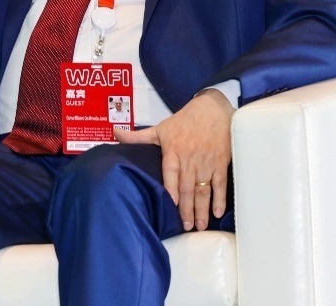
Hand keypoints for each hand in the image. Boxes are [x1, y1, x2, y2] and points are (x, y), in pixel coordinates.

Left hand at [115, 89, 234, 230]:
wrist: (212, 108)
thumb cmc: (184, 120)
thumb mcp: (160, 128)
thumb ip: (138, 137)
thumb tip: (114, 133)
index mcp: (173, 150)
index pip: (171, 172)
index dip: (171, 188)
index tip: (171, 204)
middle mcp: (189, 158)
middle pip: (187, 186)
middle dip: (187, 208)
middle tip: (186, 227)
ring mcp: (206, 161)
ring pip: (204, 188)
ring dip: (202, 208)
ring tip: (200, 225)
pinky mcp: (221, 162)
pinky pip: (220, 183)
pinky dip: (220, 198)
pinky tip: (217, 212)